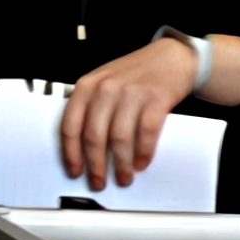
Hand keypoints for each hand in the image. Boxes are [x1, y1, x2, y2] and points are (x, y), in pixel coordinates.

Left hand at [59, 39, 199, 189]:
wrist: (170, 57)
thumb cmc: (134, 73)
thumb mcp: (103, 83)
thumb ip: (89, 108)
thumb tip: (80, 147)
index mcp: (86, 87)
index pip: (70, 126)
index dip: (71, 153)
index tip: (74, 170)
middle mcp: (105, 89)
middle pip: (93, 136)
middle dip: (95, 165)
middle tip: (98, 181)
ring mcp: (130, 94)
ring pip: (119, 139)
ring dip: (120, 164)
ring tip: (123, 176)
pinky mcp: (155, 99)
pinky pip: (145, 133)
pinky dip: (143, 152)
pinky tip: (140, 163)